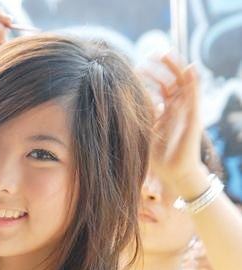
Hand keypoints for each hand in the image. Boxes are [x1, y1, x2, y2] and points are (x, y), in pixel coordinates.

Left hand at [139, 53, 208, 197]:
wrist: (174, 174)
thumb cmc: (157, 159)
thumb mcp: (142, 134)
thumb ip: (136, 121)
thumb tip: (117, 109)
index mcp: (166, 112)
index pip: (161, 88)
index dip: (151, 76)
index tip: (137, 67)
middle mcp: (177, 109)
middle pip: (172, 80)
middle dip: (162, 66)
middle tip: (151, 53)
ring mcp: (186, 111)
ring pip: (183, 82)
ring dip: (176, 67)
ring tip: (166, 53)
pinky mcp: (194, 117)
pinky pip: (195, 95)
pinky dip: (194, 80)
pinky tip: (190, 67)